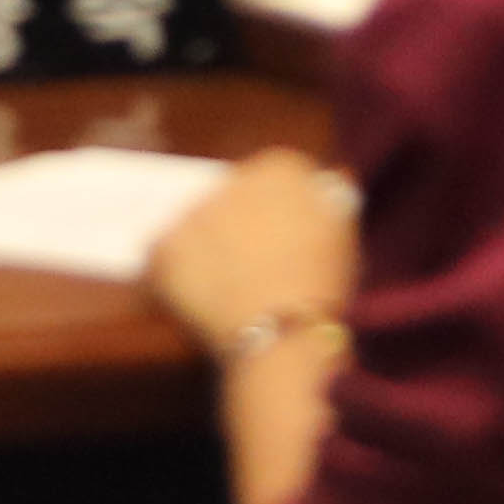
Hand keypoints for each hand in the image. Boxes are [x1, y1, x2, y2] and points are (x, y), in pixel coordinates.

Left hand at [144, 145, 360, 353]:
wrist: (283, 334)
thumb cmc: (320, 292)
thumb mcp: (340, 237)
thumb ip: (326, 202)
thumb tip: (324, 183)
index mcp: (282, 169)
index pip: (270, 179)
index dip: (272, 214)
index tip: (275, 241)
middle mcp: (233, 178)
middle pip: (229, 197)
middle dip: (235, 225)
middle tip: (247, 268)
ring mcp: (195, 210)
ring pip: (196, 225)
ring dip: (205, 248)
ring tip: (224, 287)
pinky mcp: (165, 243)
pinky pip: (164, 254)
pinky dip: (173, 274)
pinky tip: (199, 297)